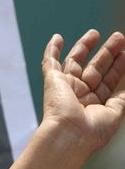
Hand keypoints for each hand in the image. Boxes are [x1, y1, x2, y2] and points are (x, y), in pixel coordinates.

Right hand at [42, 30, 124, 153]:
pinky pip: (50, 62)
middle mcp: (79, 95)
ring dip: (85, 46)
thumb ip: (121, 98)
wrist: (69, 135)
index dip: (118, 67)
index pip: (108, 81)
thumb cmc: (91, 131)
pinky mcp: (52, 81)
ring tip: (96, 33)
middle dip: (107, 52)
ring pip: (76, 62)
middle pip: (95, 68)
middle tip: (119, 38)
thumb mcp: (116, 112)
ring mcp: (66, 87)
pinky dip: (52, 50)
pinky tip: (57, 38)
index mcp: (93, 104)